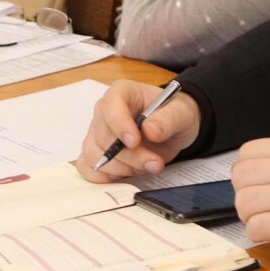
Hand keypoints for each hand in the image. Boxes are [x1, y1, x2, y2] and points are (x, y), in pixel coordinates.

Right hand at [75, 80, 201, 182]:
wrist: (173, 131)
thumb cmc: (174, 115)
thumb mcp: (181, 112)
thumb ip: (169, 119)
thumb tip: (151, 131)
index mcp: (122, 93)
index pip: (111, 106)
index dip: (120, 125)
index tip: (134, 142)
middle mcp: (105, 112)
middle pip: (103, 137)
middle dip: (130, 156)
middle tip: (155, 163)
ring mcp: (97, 133)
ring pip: (94, 155)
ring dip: (121, 169)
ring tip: (146, 168)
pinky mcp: (97, 154)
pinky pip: (88, 168)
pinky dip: (104, 177)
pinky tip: (125, 176)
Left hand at [232, 137, 269, 263]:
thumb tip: (247, 170)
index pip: (245, 153)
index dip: (246, 172)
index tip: (256, 185)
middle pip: (239, 178)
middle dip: (245, 195)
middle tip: (260, 206)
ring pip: (243, 203)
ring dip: (250, 216)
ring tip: (267, 219)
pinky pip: (254, 227)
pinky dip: (258, 233)